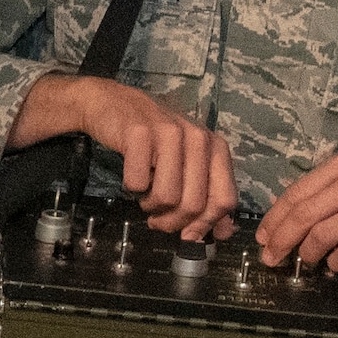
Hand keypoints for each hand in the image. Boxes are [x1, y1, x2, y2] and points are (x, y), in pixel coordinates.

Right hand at [7, 75, 237, 242]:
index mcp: (215, 147)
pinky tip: (132, 175)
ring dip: (151, 207)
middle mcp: (198, 137)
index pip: (224, 200)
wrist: (113, 104)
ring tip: (144, 197)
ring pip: (167, 198)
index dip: (205, 224)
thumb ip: (208, 195)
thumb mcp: (188, 163)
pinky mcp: (139, 133)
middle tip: (157, 219)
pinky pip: (138, 183)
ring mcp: (169, 133)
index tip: (187, 233)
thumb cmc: (153, 138)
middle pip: (194, 205)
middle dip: (172, 222)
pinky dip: (131, 188)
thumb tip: (224, 233)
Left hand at [255, 149, 337, 300]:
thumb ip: (332, 192)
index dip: (274, 219)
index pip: (297, 192)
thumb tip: (290, 220)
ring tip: (305, 263)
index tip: (263, 237)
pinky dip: (336, 263)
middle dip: (281, 240)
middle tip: (270, 259)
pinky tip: (336, 265)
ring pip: (323, 234)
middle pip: (304, 214)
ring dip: (307, 254)